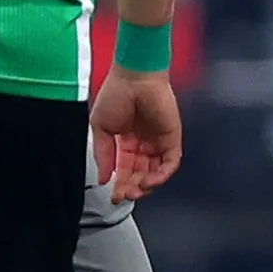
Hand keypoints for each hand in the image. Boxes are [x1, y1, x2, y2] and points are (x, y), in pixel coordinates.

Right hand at [92, 68, 183, 202]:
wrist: (134, 76)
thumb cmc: (117, 93)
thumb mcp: (100, 127)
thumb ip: (103, 154)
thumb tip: (103, 178)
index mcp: (125, 141)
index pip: (125, 169)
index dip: (119, 184)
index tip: (113, 196)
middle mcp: (143, 143)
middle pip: (140, 174)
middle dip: (132, 188)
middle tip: (124, 195)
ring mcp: (158, 141)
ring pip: (156, 172)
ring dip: (147, 185)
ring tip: (136, 189)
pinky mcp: (172, 138)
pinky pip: (171, 162)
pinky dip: (162, 175)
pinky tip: (150, 180)